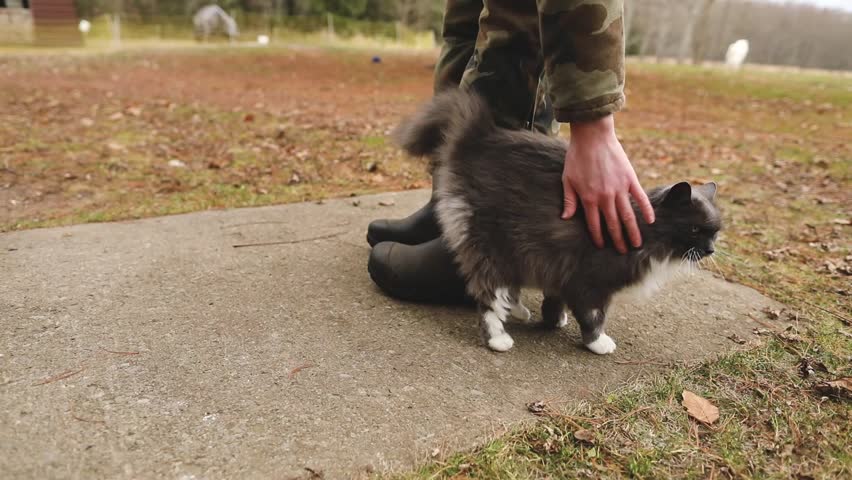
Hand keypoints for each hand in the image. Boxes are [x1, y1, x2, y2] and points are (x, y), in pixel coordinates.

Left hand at [561, 115, 654, 253]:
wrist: (592, 137)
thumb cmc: (577, 157)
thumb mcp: (567, 180)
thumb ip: (569, 200)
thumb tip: (566, 218)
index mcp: (588, 199)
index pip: (594, 225)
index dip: (599, 237)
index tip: (602, 246)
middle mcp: (605, 197)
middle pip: (613, 224)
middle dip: (618, 240)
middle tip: (623, 252)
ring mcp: (619, 189)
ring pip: (628, 215)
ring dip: (633, 231)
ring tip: (637, 244)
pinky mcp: (630, 179)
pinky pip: (640, 198)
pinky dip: (646, 210)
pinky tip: (650, 221)